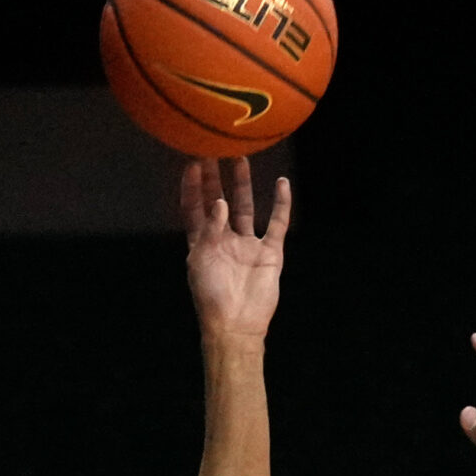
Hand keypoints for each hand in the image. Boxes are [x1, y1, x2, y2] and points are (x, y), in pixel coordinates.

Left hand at [183, 158, 290, 342]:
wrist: (237, 325)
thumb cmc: (211, 296)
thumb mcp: (201, 259)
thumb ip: (210, 229)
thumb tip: (221, 203)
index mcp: (202, 242)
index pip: (194, 207)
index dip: (193, 186)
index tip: (193, 162)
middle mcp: (224, 240)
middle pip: (219, 201)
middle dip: (216, 177)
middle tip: (215, 150)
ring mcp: (248, 245)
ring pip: (246, 207)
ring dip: (243, 184)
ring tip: (241, 158)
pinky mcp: (270, 253)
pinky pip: (277, 223)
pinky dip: (280, 203)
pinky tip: (282, 183)